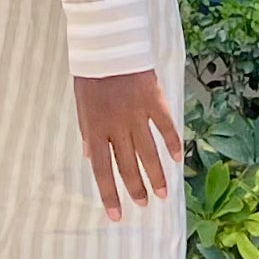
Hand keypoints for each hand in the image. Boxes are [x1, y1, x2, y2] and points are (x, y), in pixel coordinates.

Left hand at [73, 70, 183, 222]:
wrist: (108, 43)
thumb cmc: (91, 74)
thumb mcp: (81, 104)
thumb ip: (87, 132)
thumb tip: (89, 157)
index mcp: (95, 129)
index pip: (102, 170)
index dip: (109, 195)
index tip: (116, 215)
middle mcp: (116, 126)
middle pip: (127, 166)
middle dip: (135, 189)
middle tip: (143, 205)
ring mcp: (137, 115)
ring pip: (148, 153)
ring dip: (155, 176)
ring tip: (162, 195)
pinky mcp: (154, 101)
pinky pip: (166, 128)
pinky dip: (172, 144)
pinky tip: (177, 159)